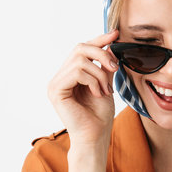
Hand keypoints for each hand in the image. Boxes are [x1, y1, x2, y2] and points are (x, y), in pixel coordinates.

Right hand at [47, 30, 119, 150]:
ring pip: (81, 60)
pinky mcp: (55, 90)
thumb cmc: (99, 116)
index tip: (116, 34)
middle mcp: (60, 77)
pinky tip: (97, 93)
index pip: (82, 49)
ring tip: (105, 90)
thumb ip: (105, 66)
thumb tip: (111, 45)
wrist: (95, 137)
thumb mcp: (106, 84)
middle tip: (115, 68)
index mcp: (69, 74)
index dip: (99, 39)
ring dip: (100, 74)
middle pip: (80, 48)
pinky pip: (77, 72)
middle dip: (102, 54)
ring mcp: (55, 83)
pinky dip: (93, 81)